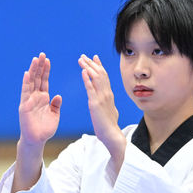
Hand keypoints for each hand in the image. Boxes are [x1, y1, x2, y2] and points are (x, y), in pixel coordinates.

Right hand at [18, 53, 61, 147]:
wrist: (37, 140)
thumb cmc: (45, 129)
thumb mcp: (54, 115)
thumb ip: (56, 105)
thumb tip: (58, 96)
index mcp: (43, 98)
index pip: (44, 81)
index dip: (46, 71)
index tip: (48, 60)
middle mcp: (35, 97)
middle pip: (37, 78)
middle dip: (39, 66)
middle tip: (42, 54)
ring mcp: (29, 100)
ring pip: (31, 82)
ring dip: (33, 71)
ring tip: (35, 59)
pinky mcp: (24, 106)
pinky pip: (25, 93)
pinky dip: (26, 83)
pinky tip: (27, 73)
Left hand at [80, 54, 125, 174]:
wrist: (112, 136)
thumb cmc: (109, 126)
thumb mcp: (109, 111)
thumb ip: (107, 104)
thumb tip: (106, 101)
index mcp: (109, 95)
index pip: (104, 76)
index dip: (99, 66)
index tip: (94, 57)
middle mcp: (107, 94)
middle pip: (99, 74)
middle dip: (91, 64)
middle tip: (83, 56)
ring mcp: (102, 98)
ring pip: (95, 78)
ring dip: (88, 67)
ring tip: (81, 60)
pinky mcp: (95, 104)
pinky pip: (91, 89)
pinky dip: (87, 79)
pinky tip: (83, 71)